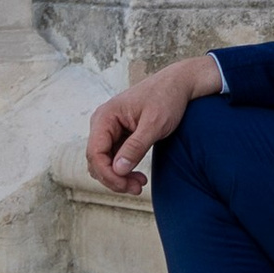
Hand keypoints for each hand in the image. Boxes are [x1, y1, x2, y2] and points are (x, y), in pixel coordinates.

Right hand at [87, 54, 218, 191]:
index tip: (126, 185)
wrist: (178, 84)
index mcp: (105, 116)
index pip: (95, 153)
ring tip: (140, 185)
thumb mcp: (154, 124)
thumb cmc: (167, 98)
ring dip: (118, 177)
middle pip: (97, 161)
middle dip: (114, 178)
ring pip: (104, 162)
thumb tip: (117, 170)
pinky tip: (138, 176)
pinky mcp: (119, 135)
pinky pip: (114, 158)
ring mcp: (109, 129)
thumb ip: (135, 147)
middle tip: (137, 188)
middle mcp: (102, 123)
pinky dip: (124, 169)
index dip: (107, 174)